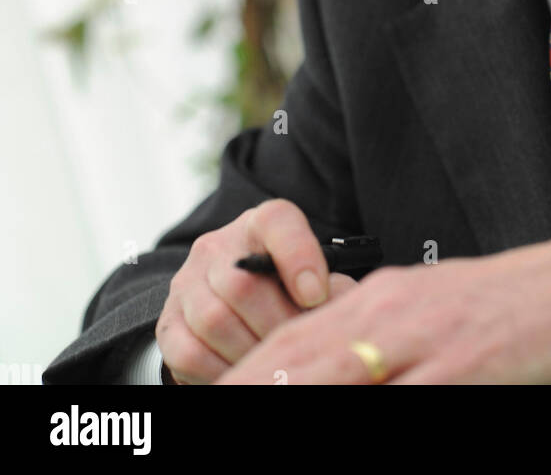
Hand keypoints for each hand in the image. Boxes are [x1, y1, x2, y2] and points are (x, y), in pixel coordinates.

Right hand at [155, 199, 356, 383]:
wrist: (229, 303)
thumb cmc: (285, 290)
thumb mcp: (312, 278)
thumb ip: (330, 288)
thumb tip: (338, 311)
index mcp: (261, 225)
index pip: (277, 222)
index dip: (298, 256)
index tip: (315, 296)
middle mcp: (217, 247)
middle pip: (242, 283)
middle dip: (277, 325)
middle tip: (299, 347)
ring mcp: (186, 283)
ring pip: (213, 320)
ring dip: (250, 352)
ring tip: (275, 363)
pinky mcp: (169, 323)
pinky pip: (189, 352)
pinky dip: (221, 371)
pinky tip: (246, 371)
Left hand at [213, 222, 550, 385]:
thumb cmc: (505, 302)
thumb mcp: (427, 306)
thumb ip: (376, 332)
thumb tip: (327, 363)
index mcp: (378, 295)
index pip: (291, 339)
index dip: (245, 376)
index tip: (212, 395)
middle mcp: (389, 314)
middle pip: (297, 361)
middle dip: (250, 388)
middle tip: (209, 408)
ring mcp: (421, 345)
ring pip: (334, 378)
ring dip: (291, 395)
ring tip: (243, 412)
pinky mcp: (458, 372)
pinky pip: (399, 403)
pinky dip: (370, 412)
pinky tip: (348, 419)